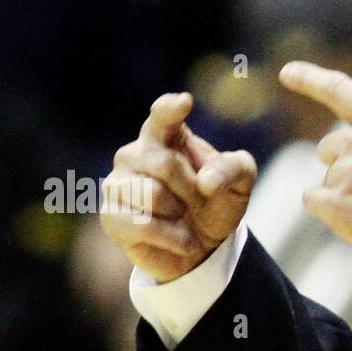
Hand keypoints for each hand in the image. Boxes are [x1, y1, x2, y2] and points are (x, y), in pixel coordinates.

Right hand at [100, 92, 256, 281]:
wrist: (203, 247)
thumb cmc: (215, 204)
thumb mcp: (239, 184)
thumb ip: (234, 169)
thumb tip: (206, 182)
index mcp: (167, 136)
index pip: (163, 116)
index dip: (170, 109)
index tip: (185, 102)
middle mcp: (135, 154)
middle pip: (164, 163)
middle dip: (191, 189)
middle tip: (198, 201)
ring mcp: (118, 183)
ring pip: (151, 194)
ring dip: (179, 214)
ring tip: (183, 218)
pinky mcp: (111, 216)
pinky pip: (143, 225)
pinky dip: (172, 237)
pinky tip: (180, 240)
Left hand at [279, 61, 351, 268]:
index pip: (338, 89)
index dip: (308, 78)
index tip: (287, 73)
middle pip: (329, 148)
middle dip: (345, 166)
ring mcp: (345, 171)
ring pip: (327, 178)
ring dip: (344, 193)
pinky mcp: (333, 202)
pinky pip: (313, 201)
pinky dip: (330, 212)